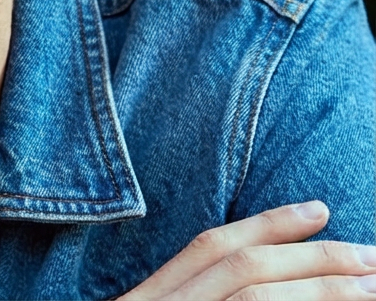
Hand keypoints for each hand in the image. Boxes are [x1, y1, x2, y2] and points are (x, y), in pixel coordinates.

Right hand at [119, 201, 375, 300]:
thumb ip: (193, 295)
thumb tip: (259, 279)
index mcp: (148, 297)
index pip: (210, 246)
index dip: (267, 224)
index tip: (320, 208)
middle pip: (240, 268)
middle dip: (312, 261)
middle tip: (373, 259)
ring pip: (254, 297)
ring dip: (319, 289)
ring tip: (371, 287)